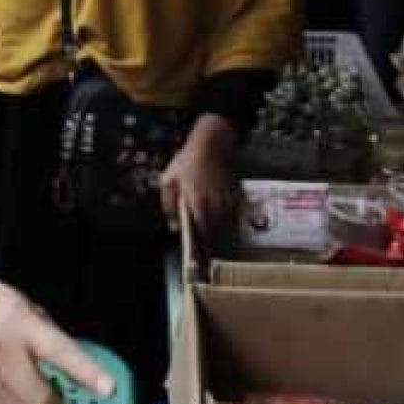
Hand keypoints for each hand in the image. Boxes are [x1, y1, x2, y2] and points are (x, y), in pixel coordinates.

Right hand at [0, 267, 112, 403]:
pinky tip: (5, 400)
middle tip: (54, 397)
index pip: (60, 351)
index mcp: (20, 323)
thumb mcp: (19, 304)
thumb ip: (44, 334)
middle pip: (38, 399)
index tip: (107, 388)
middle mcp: (0, 350)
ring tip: (26, 397)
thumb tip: (69, 367)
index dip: (86, 372)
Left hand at [159, 115, 240, 241]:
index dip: (200, 250)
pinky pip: (230, 214)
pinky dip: (224, 217)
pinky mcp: (235, 196)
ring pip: (224, 224)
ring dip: (216, 228)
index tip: (198, 260)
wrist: (211, 143)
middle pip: (215, 233)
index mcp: (198, 204)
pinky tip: (216, 211)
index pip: (202, 236)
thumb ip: (168, 206)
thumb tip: (173, 227)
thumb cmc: (187, 161)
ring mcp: (227, 202)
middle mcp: (216, 206)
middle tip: (202, 247)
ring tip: (208, 227)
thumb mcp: (168, 180)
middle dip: (208, 240)